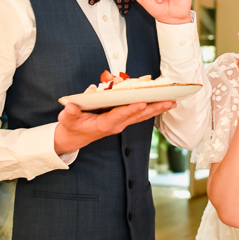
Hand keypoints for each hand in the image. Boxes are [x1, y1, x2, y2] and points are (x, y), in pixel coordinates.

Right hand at [54, 100, 174, 154]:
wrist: (74, 138)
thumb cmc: (71, 127)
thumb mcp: (66, 120)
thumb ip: (70, 113)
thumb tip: (72, 106)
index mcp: (104, 124)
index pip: (119, 116)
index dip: (130, 109)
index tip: (142, 103)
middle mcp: (116, 124)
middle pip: (137, 116)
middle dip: (154, 108)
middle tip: (169, 101)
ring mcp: (121, 123)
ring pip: (141, 115)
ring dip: (157, 109)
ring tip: (172, 102)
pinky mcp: (122, 120)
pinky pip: (139, 114)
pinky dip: (150, 108)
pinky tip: (161, 103)